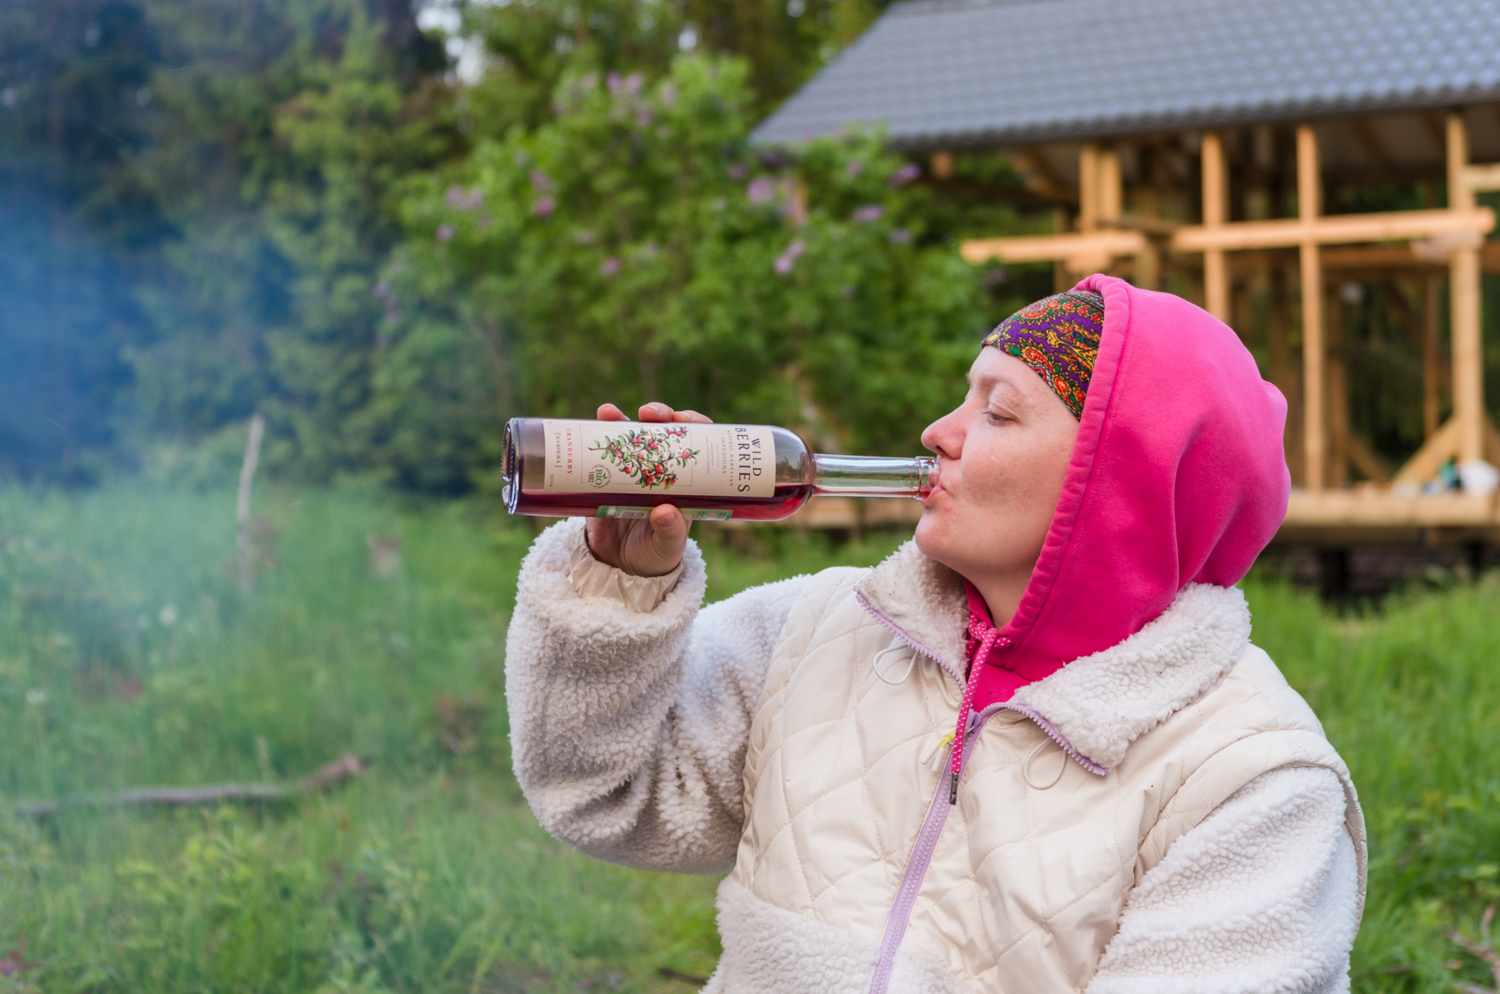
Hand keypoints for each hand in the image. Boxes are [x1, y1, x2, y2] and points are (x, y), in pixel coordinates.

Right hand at [585, 402, 711, 576]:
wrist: (619, 569)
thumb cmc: (655, 557)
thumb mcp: (668, 548)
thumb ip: (671, 532)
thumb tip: (665, 513)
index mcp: (684, 481)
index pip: (695, 443)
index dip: (693, 425)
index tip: (684, 420)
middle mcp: (658, 469)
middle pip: (663, 431)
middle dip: (658, 415)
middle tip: (649, 414)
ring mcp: (630, 471)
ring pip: (630, 436)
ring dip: (620, 419)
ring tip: (609, 413)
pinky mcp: (603, 479)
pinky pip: (601, 454)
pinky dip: (594, 437)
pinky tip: (590, 425)